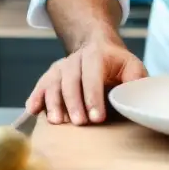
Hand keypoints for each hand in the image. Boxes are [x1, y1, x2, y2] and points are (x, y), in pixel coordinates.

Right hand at [25, 34, 146, 125]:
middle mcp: (75, 59)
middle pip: (70, 80)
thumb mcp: (131, 65)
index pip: (93, 76)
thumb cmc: (116, 63)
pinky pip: (41, 85)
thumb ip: (135, 79)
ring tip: (57, 122)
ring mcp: (61, 67)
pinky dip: (35, 97)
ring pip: (53, 83)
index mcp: (96, 55)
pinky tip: (32, 111)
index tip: (97, 118)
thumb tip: (134, 97)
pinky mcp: (51, 75)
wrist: (96, 46)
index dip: (93, 97)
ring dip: (53, 103)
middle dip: (74, 103)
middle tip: (79, 123)